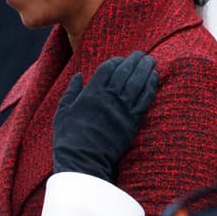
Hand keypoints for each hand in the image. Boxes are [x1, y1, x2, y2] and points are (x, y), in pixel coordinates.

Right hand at [53, 51, 158, 181]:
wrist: (83, 161)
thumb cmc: (69, 138)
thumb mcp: (62, 112)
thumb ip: (71, 92)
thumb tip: (79, 76)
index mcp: (90, 93)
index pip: (107, 69)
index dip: (115, 61)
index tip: (119, 59)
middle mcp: (109, 98)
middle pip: (125, 71)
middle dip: (134, 60)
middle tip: (140, 54)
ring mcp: (123, 109)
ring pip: (138, 82)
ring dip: (145, 69)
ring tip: (150, 61)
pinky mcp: (133, 120)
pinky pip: (146, 98)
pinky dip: (151, 85)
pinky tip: (154, 77)